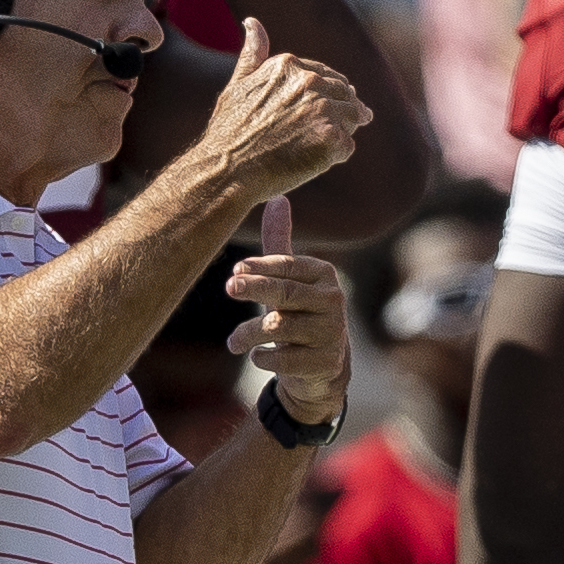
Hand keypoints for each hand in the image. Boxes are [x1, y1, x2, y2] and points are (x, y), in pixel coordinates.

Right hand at [200, 17, 370, 200]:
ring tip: (319, 148)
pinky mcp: (331, 138)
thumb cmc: (228, 133)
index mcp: (289, 65)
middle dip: (342, 112)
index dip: (328, 94)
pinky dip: (334, 156)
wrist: (226, 170)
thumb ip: (253, 54)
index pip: (328, 75)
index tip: (326, 108)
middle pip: (345, 95)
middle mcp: (309, 82)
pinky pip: (346, 147)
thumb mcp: (237, 85)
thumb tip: (252, 22)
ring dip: (340, 133)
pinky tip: (312, 162)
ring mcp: (322, 110)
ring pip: (352, 118)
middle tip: (328, 131)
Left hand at [226, 195, 349, 425]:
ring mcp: (332, 332)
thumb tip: (278, 198)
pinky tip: (258, 356)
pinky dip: (264, 357)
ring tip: (233, 342)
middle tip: (229, 287)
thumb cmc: (297, 312)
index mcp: (324, 274)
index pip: (288, 265)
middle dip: (255, 289)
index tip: (236, 270)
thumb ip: (279, 243)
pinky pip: (284, 358)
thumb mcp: (288, 278)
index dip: (260, 267)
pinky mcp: (326, 362)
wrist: (319, 366)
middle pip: (285, 292)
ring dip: (249, 333)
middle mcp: (333, 300)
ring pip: (281, 327)